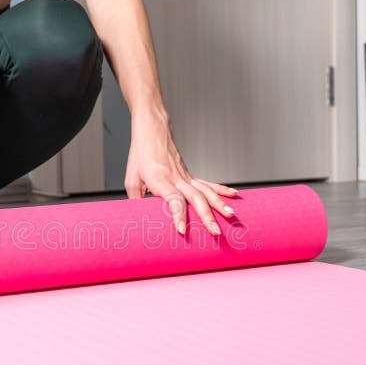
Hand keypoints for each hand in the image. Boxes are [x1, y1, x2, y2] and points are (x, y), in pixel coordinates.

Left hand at [124, 109, 238, 234]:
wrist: (152, 132)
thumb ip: (136, 201)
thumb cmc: (140, 156)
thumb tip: (140, 220)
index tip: (181, 229)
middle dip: (207, 217)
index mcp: (161, 181)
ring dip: (219, 204)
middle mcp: (177, 179)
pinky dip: (222, 190)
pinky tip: (234, 195)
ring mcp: (186, 177)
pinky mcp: (190, 175)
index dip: (178, 214)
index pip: (174, 200)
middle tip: (215, 232)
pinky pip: (208, 184)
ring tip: (231, 215)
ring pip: (206, 191)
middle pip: (196, 199)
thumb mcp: (131, 180)